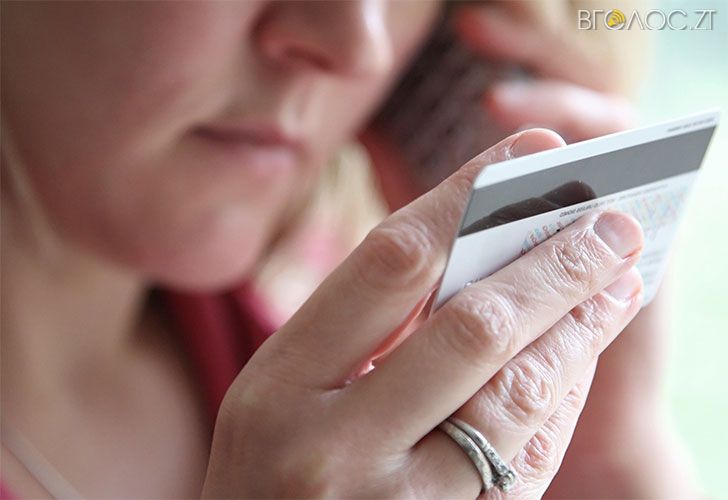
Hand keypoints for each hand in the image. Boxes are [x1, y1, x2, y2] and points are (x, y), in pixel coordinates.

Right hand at [201, 130, 644, 497]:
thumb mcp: (284, 399)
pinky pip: (525, 460)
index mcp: (275, 385)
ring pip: (513, 395)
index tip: (530, 154)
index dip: (468, 196)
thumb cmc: (267, 481)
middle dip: (552, 260)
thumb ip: (360, 332)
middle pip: (470, 324)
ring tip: (617, 278)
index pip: (390, 261)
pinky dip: (563, 394)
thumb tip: (467, 248)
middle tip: (609, 218)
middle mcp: (327, 444)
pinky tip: (584, 351)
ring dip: (578, 326)